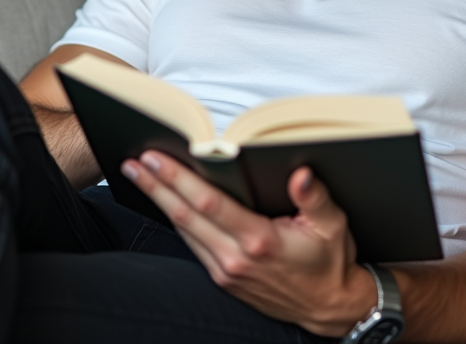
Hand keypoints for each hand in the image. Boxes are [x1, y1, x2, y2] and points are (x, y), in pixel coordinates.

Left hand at [121, 152, 377, 336]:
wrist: (328, 307)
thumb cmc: (329, 262)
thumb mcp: (332, 225)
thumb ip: (315, 197)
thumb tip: (301, 173)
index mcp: (259, 240)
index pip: (207, 203)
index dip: (178, 179)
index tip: (156, 158)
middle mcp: (236, 258)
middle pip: (185, 216)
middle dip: (156, 186)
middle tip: (133, 164)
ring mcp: (226, 271)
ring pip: (184, 231)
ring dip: (160, 202)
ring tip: (141, 178)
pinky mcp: (224, 279)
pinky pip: (193, 246)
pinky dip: (176, 222)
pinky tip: (166, 204)